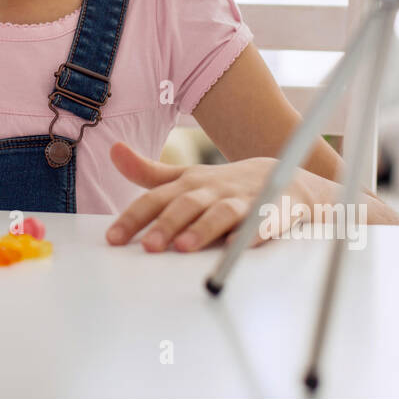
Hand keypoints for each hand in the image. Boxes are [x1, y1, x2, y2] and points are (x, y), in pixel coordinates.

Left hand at [104, 142, 317, 251]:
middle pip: (187, 205)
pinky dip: (251, 234)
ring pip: (222, 214)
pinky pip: (263, 223)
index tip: (114, 239)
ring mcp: (244, 200)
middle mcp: (214, 190)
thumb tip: (114, 150)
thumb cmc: (225, 185)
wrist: (284, 176)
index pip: (156, 199)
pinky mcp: (273, 212)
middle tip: (149, 246)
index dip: (134, 218)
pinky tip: (237, 246)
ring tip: (184, 247)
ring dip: (203, 229)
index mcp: (190, 183)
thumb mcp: (185, 177)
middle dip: (167, 225)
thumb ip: (148, 171)